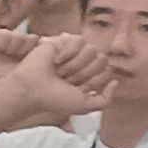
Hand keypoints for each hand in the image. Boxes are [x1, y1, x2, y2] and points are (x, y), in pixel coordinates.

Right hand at [2, 31, 117, 119]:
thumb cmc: (55, 99)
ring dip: (75, 64)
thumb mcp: (85, 106)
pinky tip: (56, 60)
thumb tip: (115, 82)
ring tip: (60, 71)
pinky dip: (68, 52)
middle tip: (67, 80)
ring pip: (92, 50)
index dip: (93, 82)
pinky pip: (79, 40)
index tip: (76, 89)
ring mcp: (74, 52)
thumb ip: (105, 100)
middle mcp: (84, 64)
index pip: (108, 72)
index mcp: (90, 78)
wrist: (32, 90)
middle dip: (85, 73)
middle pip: (102, 60)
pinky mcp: (62, 41)